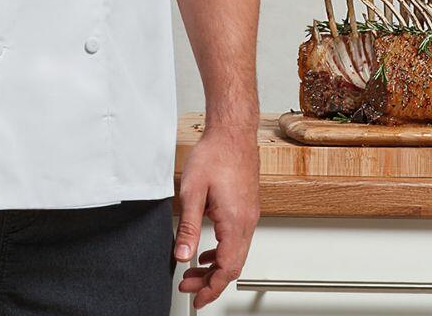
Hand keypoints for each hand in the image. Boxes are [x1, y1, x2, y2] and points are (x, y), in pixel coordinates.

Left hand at [172, 127, 259, 309]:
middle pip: (232, 266)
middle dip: (210, 281)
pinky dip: (222, 250)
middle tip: (189, 286)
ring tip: (194, 271)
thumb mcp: (192, 191)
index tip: (196, 299)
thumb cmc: (215, 154)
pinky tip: (208, 249)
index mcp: (235, 222)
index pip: (226, 269)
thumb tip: (183, 256)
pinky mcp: (246, 207)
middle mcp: (247, 222)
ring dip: (216, 267)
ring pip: (235, 253)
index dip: (211, 288)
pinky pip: (237, 239)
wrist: (232, 132)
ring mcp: (249, 215)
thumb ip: (188, 226)